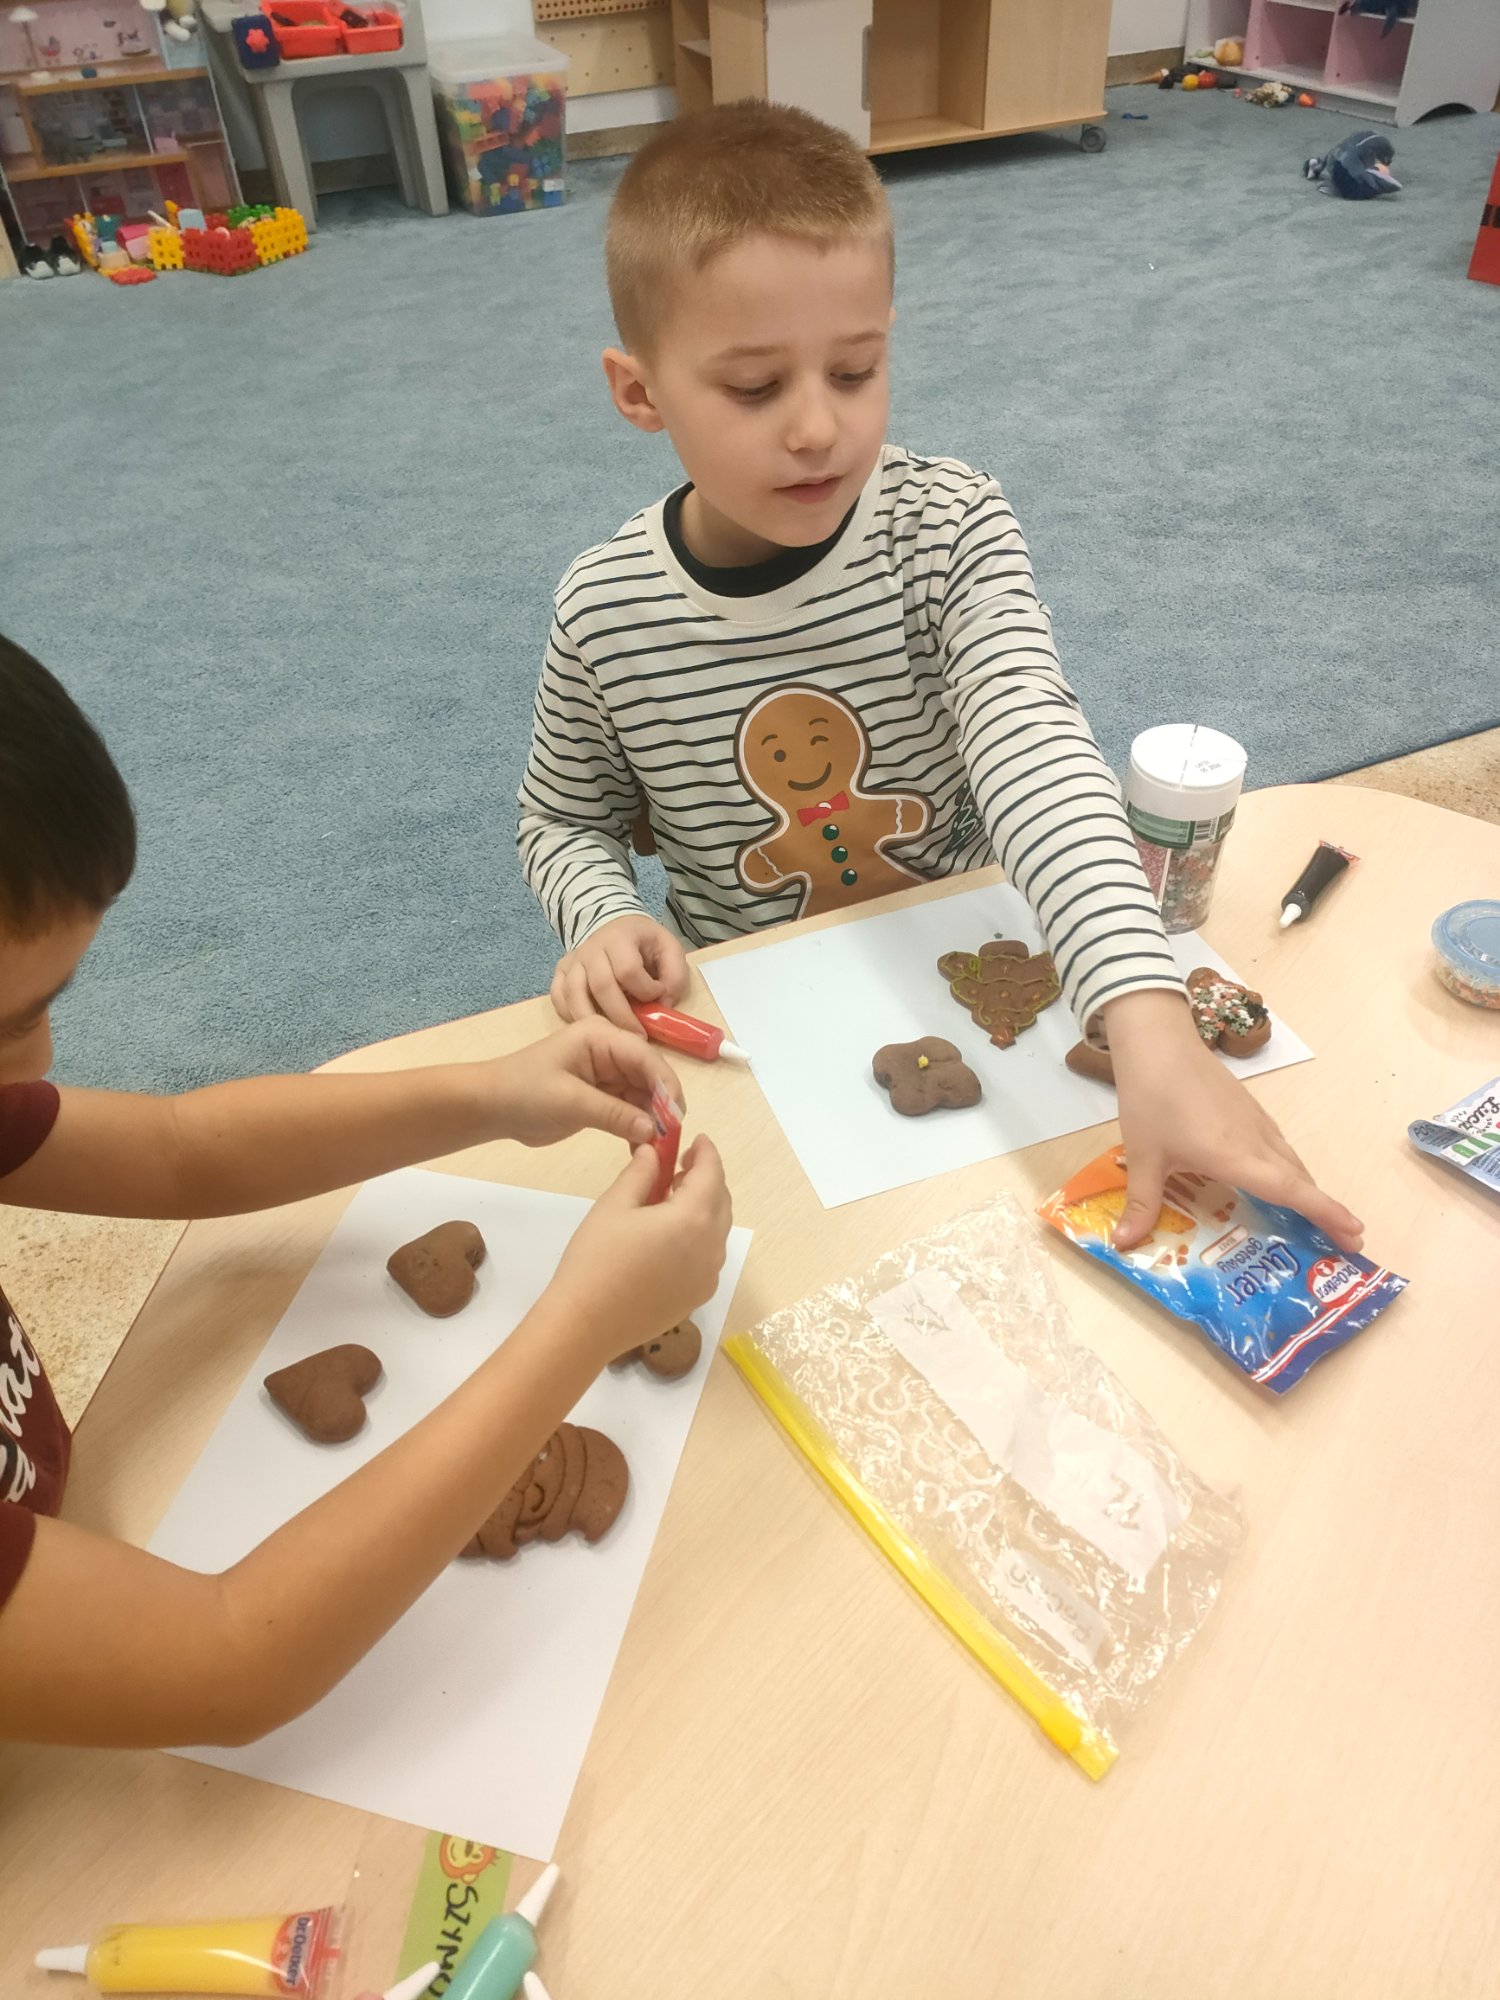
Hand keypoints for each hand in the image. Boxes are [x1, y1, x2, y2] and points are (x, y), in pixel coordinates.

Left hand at [488, 1019, 682, 1149]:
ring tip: (660, 1149)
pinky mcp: (603, 1096)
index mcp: (601, 1037)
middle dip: (662, 1106)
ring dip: (653, 1120)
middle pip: (650, 1077)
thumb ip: (615, 1115)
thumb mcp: (570, 1102)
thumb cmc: (525, 1093)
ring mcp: (608, 1074)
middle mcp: (610, 1051)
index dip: (666, 1086)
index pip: (646, 1058)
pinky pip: (631, 1110)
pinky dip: (639, 1127)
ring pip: (644, 1096)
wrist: (491, 1106)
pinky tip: (644, 1148)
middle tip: (671, 1140)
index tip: (677, 1119)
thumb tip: (654, 1130)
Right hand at [549, 1135, 732, 1356]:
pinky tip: (670, 1236)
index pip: (712, 1174)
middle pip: (721, 1202)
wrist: (586, 1324)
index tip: (696, 1141)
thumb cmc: (596, 1259)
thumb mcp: (614, 1206)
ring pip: (717, 1230)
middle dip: (706, 1179)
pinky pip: (708, 1256)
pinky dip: (699, 1236)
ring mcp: (708, 1276)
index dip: (706, 1153)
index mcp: (694, 1218)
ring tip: (672, 1200)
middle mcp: (711, 1247)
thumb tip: (655, 1153)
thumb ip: (641, 1174)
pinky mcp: (698, 1297)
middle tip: (680, 1167)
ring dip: (703, 1208)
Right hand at [551, 914, 688, 1033]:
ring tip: (613, 1038)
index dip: (645, 990)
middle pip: (601, 987)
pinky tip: (590, 1026)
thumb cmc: (645, 945)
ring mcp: (573, 961)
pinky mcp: (560, 972)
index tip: (659, 997)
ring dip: (594, 1021)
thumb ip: (674, 976)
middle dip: (622, 1017)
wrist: (616, 928)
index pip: (628, 970)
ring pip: (574, 995)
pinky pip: (558, 998)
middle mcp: (591, 948)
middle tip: (638, 1037)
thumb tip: (663, 1005)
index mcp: (620, 938)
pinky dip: (570, 1015)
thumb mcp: (669, 950)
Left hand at [1103, 990, 1363, 1253]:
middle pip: (1300, 1180)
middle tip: (1346, 1242)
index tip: (1356, 1234)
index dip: (1326, 1214)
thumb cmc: (1152, 1100)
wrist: (1158, 1041)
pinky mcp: (1249, 1109)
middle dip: (1326, 1211)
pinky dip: (1289, 1170)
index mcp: (1236, 1157)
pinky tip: (1276, 1179)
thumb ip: (1142, 1204)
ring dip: (1308, 1190)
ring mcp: (1256, 1122)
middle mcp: (1256, 1140)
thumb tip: (1125, 1244)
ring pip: (1291, 1161)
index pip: (1292, 1191)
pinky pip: (1279, 1146)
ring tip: (1316, 1218)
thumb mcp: (1143, 1157)